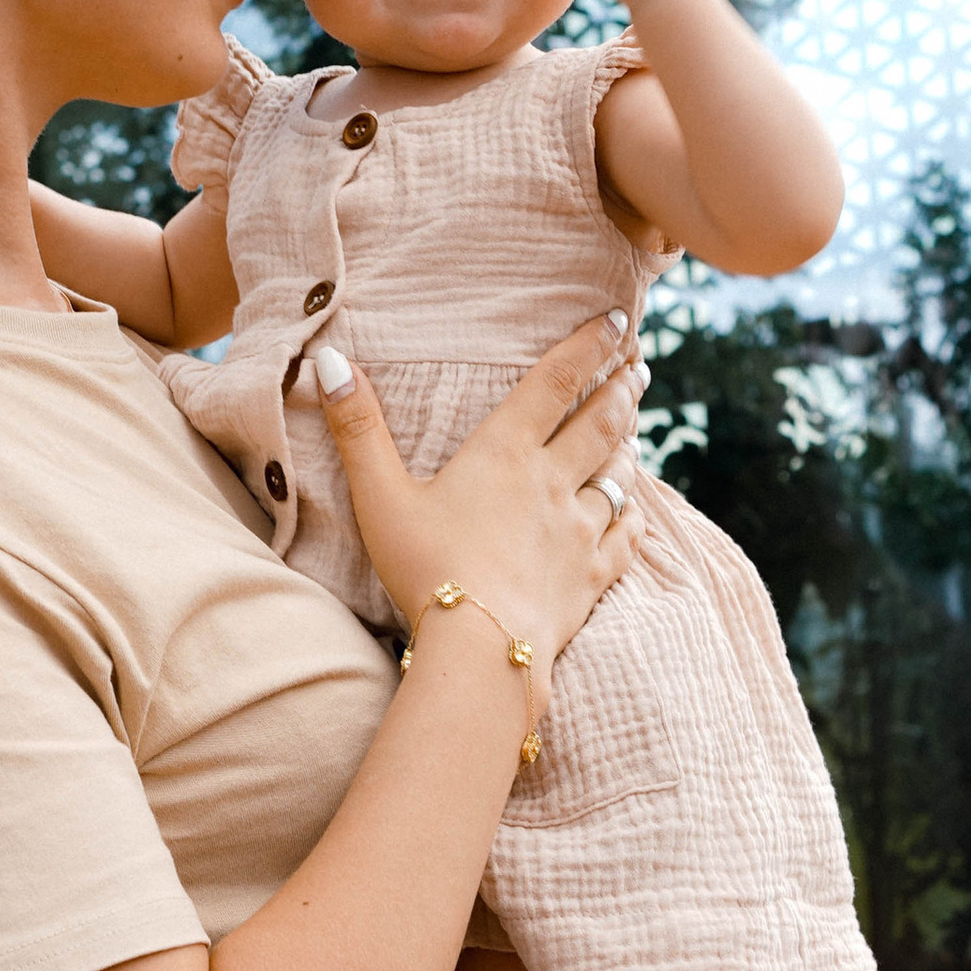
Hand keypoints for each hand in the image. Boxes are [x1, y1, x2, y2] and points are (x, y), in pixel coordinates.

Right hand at [316, 314, 642, 686]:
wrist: (480, 648)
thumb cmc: (424, 569)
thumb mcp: (379, 496)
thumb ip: (357, 428)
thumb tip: (330, 359)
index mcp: (505, 453)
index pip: (556, 382)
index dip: (589, 346)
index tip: (617, 322)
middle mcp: (552, 482)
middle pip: (600, 422)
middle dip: (622, 389)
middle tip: (640, 366)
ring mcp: (579, 530)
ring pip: (618, 477)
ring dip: (628, 448)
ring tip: (634, 429)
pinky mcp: (592, 576)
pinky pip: (626, 538)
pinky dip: (634, 518)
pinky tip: (636, 513)